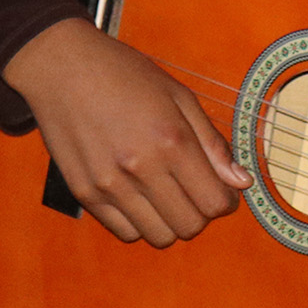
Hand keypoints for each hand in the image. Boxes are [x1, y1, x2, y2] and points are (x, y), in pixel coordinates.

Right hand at [2, 17, 250, 245]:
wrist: (65, 70)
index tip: (225, 190)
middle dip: (203, 214)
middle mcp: (140, 169)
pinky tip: (143, 197)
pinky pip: (124, 233)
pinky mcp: (84, 194)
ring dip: (173, 222)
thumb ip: (213, 144)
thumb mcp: (182, 98)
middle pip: (189, 226)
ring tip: (171, 194)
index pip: (214, 202)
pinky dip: (142, 223)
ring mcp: (108, 186)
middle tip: (198, 192)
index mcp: (172, 141)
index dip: (227, 202)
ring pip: (158, 237)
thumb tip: (242, 182)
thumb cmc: (128, 77)